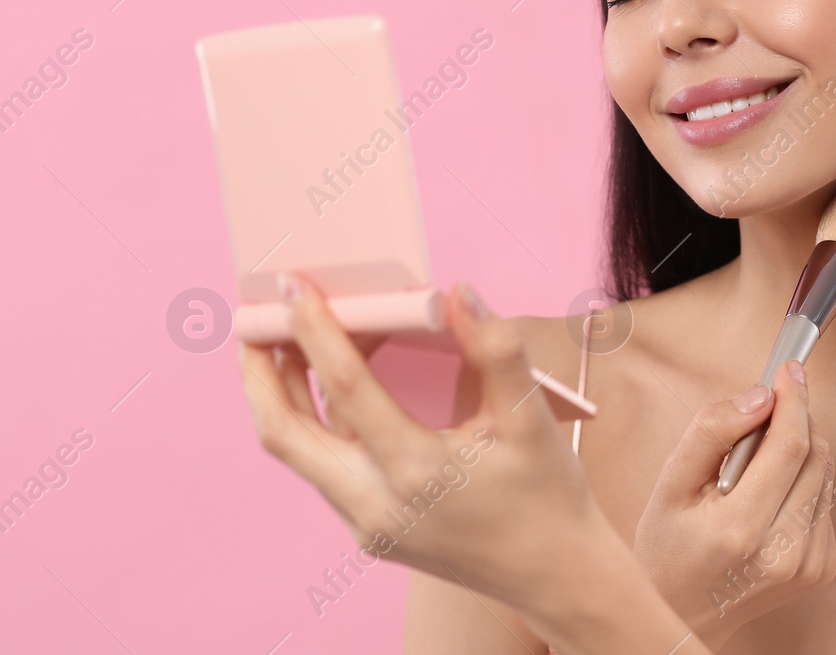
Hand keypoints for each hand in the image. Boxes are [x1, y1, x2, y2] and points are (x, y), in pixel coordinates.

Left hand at [239, 273, 704, 653]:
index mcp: (417, 470)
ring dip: (282, 395)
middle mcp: (376, 502)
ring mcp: (365, 522)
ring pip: (297, 452)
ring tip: (287, 342)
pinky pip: (324, 468)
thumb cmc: (548, 494)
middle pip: (283, 431)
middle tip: (256, 318)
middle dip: (258, 371)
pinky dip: (317, 421)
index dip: (315, 331)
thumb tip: (459, 293)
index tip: (292, 286)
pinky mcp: (369, 530)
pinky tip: (335, 388)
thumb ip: (496, 351)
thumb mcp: (532, 417)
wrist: (554, 574)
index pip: (346, 388)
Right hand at [633, 360, 835, 649]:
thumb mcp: (671, 484)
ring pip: (825, 474)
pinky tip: (768, 498)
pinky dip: (803, 483)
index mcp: (741, 530)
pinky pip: (825, 500)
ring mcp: (808, 565)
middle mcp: (784, 552)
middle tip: (764, 412)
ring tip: (755, 468)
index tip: (788, 370)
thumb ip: (712, 431)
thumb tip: (761, 397)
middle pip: (816, 455)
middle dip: (795, 419)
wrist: (683, 615)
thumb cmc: (669, 548)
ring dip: (799, 452)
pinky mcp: (821, 569)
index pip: (790, 446)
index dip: (793, 399)